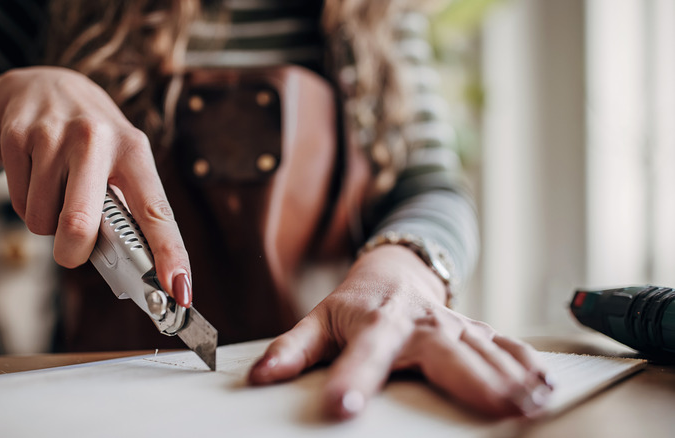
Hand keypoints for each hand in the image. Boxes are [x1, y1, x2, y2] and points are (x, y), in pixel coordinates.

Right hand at [0, 66, 191, 305]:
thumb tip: (132, 272)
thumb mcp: (124, 162)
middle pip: (80, 226)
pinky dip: (27, 207)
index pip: (156, 211)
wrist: (48, 86)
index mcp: (135, 151)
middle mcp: (96, 139)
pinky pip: (19, 204)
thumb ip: (127, 211)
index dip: (170, 253)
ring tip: (60, 193)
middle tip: (75, 250)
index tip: (179, 289)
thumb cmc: (97, 142)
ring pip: (42, 222)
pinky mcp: (17, 136)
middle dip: (74, 253)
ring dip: (49, 226)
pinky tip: (38, 178)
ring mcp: (53, 135)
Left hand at [248, 245, 552, 418]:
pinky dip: (525, 363)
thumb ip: (292, 349)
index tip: (345, 408)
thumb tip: (259, 378)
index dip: (354, 380)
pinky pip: (501, 344)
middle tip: (498, 412)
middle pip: (443, 351)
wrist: (392, 272)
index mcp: (374, 323)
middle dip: (469, 381)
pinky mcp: (471, 329)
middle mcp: (418, 323)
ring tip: (532, 406)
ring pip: (482, 347)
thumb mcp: (317, 321)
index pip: (363, 353)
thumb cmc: (351, 305)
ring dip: (510, 376)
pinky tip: (546, 386)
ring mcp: (450, 324)